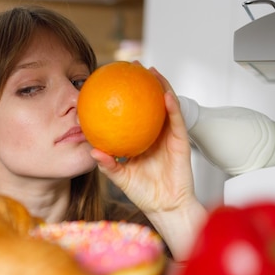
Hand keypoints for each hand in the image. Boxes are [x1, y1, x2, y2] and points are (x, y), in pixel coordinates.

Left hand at [91, 65, 206, 259]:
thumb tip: (92, 151)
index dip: (125, 98)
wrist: (166, 207)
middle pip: (150, 104)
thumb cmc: (143, 193)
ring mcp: (169, 136)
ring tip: (151, 71)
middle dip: (142, 84)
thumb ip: (107, 164)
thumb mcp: (120, 177)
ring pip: (166, 105)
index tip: (112, 83)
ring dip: (160, 86)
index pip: (132, 114)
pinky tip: (164, 94)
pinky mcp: (182, 141)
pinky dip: (172, 106)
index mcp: (140, 140)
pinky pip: (177, 120)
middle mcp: (155, 134)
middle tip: (132, 67)